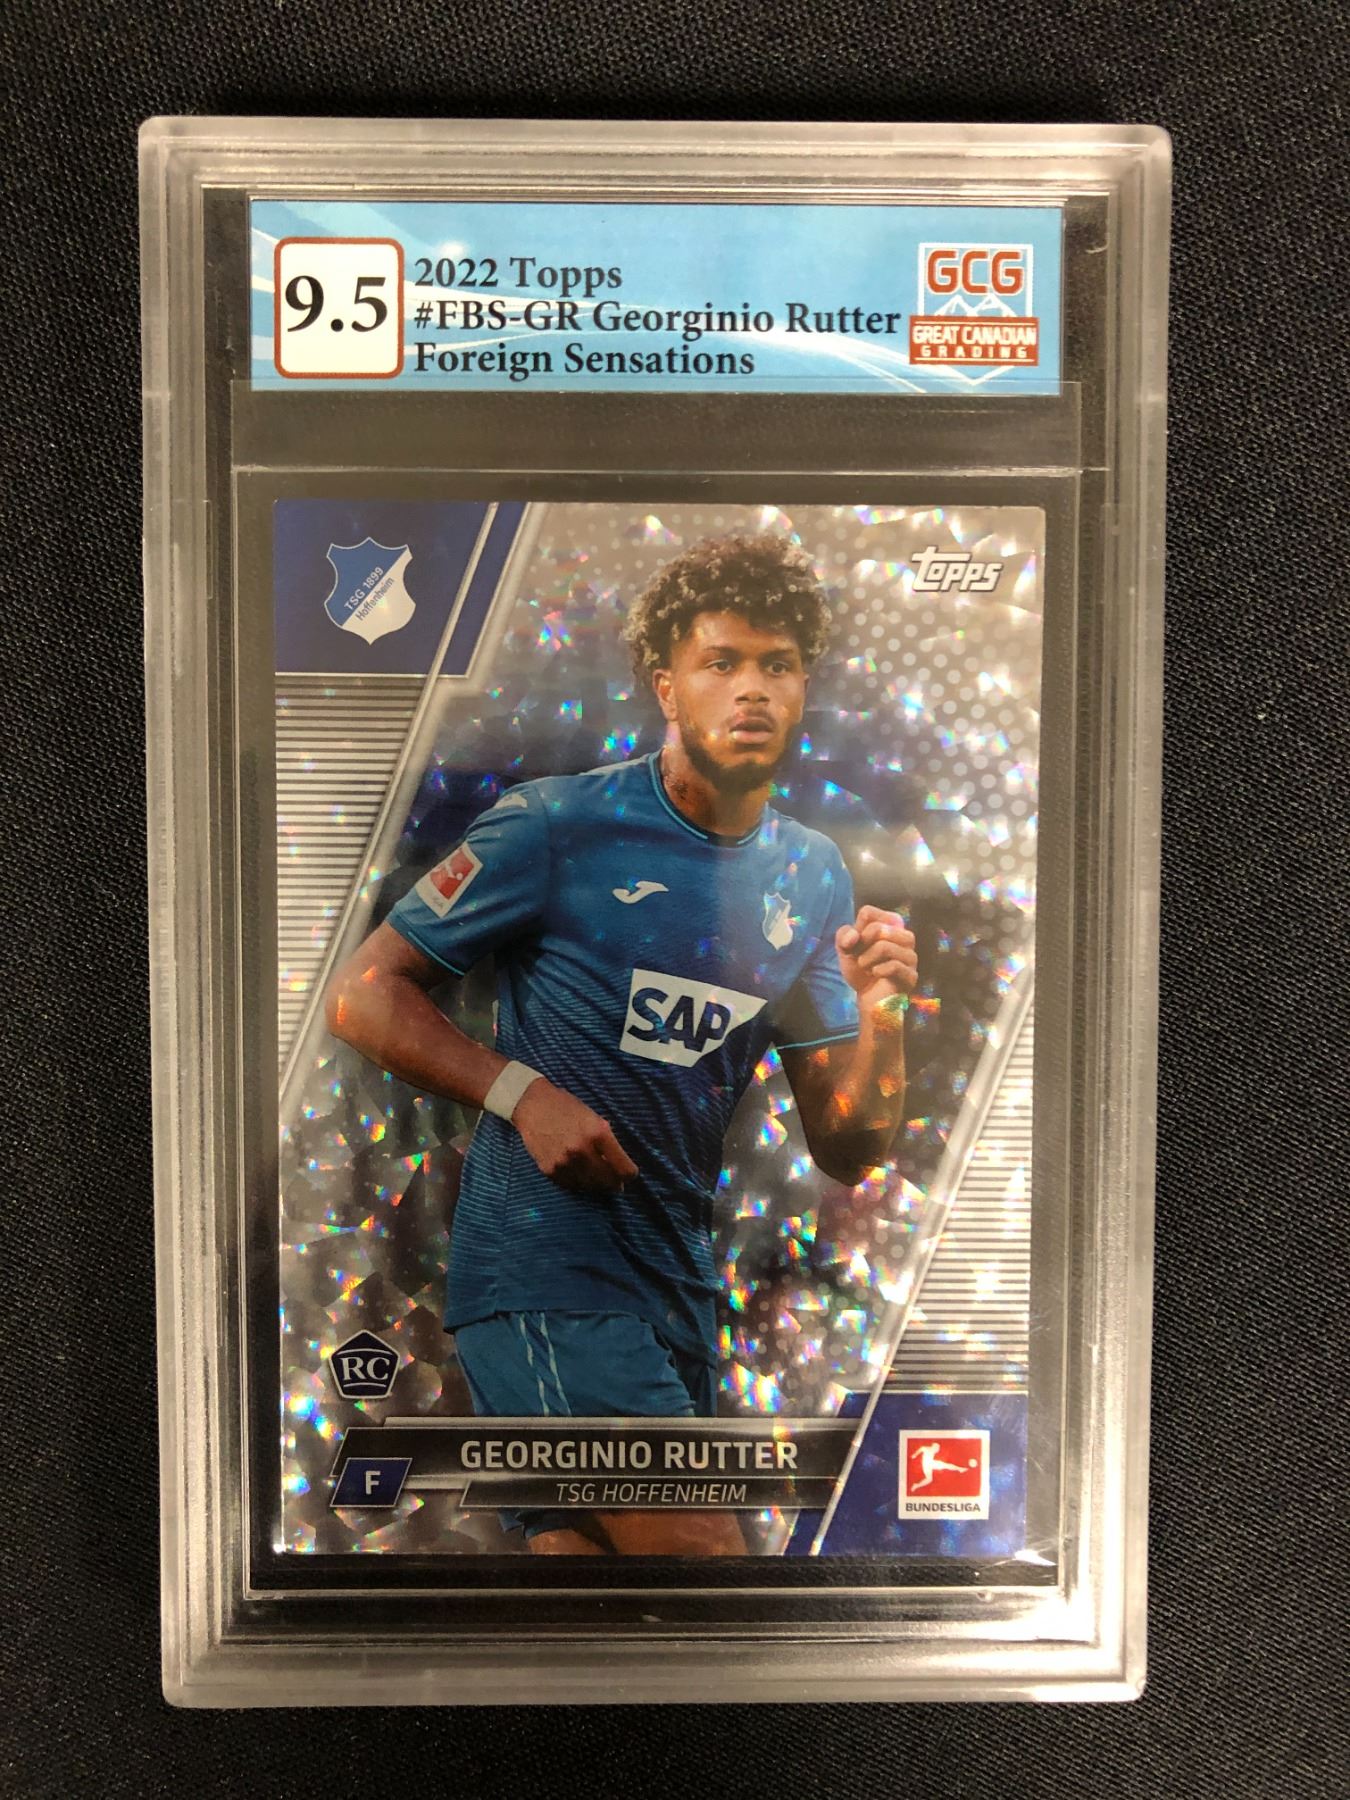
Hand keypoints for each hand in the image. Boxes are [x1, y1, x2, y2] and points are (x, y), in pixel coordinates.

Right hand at [512, 1078, 638, 1194]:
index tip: (629, 1175)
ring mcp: (564, 1162)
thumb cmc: (566, 1107)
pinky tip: (580, 1176)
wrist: (532, 1105)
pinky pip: (571, 1185)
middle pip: (608, 1181)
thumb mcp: (594, 1118)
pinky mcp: (550, 1170)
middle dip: (615, 1183)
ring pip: (590, 1186)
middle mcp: (582, 1150)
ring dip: (597, 1184)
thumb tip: (616, 1164)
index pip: (623, 1168)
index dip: (629, 1174)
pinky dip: (579, 1182)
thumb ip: (606, 1141)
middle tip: (617, 1184)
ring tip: (598, 1180)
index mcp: (598, 1134)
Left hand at [835, 906, 917, 1007]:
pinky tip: (876, 975)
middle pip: (877, 928)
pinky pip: (893, 966)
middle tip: (860, 959)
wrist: (868, 997)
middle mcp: (906, 937)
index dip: (856, 930)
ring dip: (866, 960)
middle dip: (861, 946)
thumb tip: (853, 936)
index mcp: (892, 924)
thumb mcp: (846, 949)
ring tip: (866, 968)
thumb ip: (844, 936)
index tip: (857, 945)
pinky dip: (877, 970)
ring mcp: (911, 956)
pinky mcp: (912, 975)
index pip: (868, 913)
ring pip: (884, 946)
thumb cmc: (860, 968)